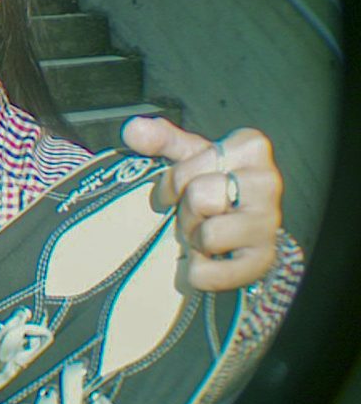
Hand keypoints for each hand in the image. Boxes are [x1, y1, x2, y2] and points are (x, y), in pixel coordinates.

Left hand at [121, 116, 281, 291]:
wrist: (245, 226)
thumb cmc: (213, 182)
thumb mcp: (189, 155)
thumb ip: (161, 139)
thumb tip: (134, 129)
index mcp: (249, 147)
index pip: (186, 170)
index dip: (172, 184)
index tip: (177, 191)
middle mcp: (267, 181)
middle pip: (199, 199)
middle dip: (186, 211)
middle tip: (195, 214)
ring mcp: (269, 222)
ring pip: (208, 235)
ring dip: (195, 240)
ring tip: (204, 234)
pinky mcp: (263, 260)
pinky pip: (210, 273)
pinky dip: (199, 272)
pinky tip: (208, 259)